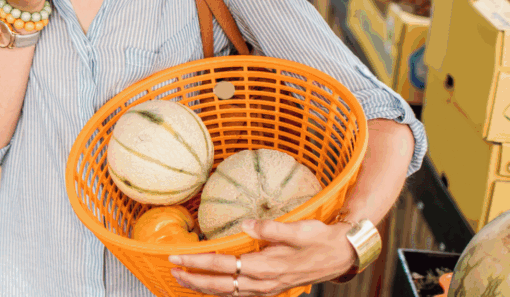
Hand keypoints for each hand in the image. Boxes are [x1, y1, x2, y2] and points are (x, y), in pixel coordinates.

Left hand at [168, 219, 355, 295]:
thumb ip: (271, 228)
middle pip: (219, 285)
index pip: (222, 266)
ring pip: (227, 292)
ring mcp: (266, 288)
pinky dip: (221, 289)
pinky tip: (212, 284)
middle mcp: (263, 283)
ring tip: (185, 279)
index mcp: (265, 268)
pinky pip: (238, 293)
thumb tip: (246, 223)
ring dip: (204, 287)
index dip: (197, 262)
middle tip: (172, 270)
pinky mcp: (269, 288)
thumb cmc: (319, 239)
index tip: (177, 257)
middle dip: (194, 279)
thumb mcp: (299, 230)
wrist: (341, 255)